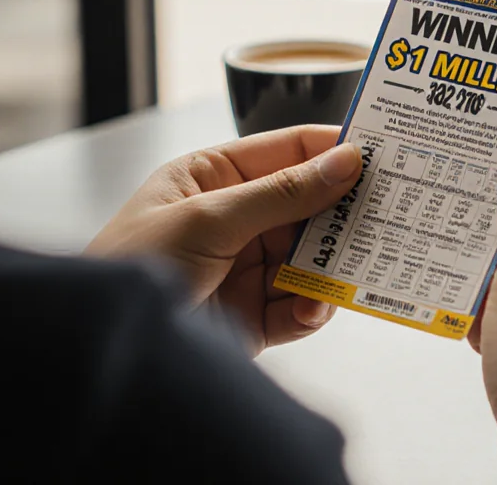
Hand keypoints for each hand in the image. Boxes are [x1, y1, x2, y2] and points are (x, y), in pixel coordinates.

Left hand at [86, 125, 362, 354]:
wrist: (106, 348)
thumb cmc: (132, 265)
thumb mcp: (209, 218)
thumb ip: (282, 193)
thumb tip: (346, 161)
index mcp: (215, 177)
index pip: (288, 151)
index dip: (336, 148)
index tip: (386, 151)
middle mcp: (236, 218)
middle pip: (310, 205)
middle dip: (345, 212)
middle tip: (390, 214)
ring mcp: (247, 267)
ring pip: (314, 257)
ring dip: (333, 265)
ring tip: (354, 267)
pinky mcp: (256, 315)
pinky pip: (302, 305)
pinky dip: (313, 308)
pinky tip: (309, 308)